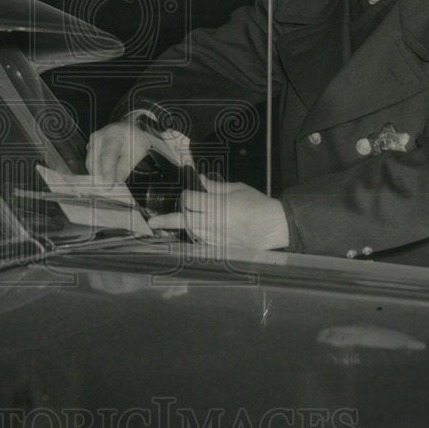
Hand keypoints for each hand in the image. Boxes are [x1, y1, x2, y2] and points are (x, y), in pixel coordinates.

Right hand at [86, 122, 154, 182]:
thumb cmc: (136, 140)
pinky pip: (91, 161)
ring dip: (97, 174)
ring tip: (107, 184)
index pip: (107, 157)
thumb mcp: (136, 154)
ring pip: (90, 162)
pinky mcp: (90, 146)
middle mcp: (99, 137)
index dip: (107, 173)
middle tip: (107, 189)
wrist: (132, 128)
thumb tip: (116, 182)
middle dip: (99, 177)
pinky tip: (104, 177)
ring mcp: (93, 141)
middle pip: (94, 161)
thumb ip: (125, 169)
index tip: (108, 187)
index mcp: (113, 136)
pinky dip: (97, 170)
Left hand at [148, 177, 289, 249]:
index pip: (190, 200)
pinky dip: (197, 235)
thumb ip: (216, 187)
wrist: (275, 226)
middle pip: (183, 220)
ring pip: (191, 232)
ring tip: (178, 222)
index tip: (188, 193)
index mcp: (218, 205)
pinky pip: (202, 242)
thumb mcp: (237, 189)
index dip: (186, 195)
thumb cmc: (258, 204)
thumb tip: (201, 179)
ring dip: (184, 226)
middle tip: (153, 222)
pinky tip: (197, 231)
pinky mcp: (222, 247)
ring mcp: (217, 237)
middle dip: (167, 220)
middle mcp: (214, 222)